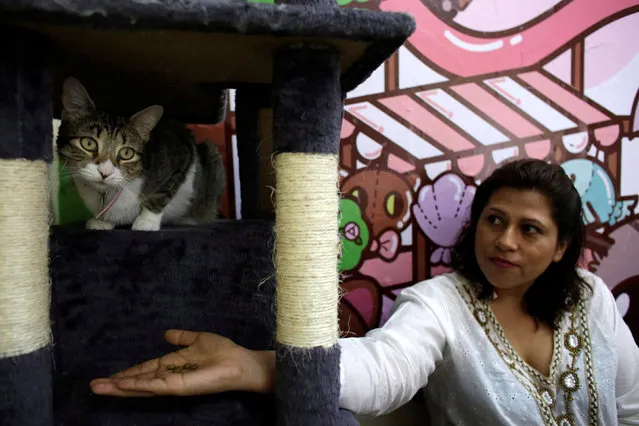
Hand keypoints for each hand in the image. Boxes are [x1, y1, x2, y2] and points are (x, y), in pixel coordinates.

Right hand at [90, 329, 274, 396]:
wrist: (238, 362)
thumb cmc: (222, 352)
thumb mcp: (198, 339)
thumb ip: (181, 337)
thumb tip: (166, 333)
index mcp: (172, 364)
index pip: (145, 370)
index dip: (128, 373)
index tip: (109, 375)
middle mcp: (168, 375)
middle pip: (137, 380)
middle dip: (116, 383)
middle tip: (94, 386)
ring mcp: (171, 383)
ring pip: (140, 386)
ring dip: (119, 387)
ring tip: (99, 387)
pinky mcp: (177, 387)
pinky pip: (153, 386)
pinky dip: (137, 385)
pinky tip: (121, 385)